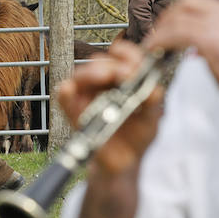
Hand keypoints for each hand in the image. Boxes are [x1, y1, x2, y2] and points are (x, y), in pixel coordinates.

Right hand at [55, 40, 163, 176]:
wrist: (123, 163)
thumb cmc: (137, 137)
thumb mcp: (150, 119)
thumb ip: (152, 102)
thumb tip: (154, 89)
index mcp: (123, 81)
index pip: (122, 58)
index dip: (128, 54)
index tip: (136, 62)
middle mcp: (103, 85)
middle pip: (100, 62)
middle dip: (113, 64)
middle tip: (126, 73)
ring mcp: (86, 96)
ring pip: (81, 75)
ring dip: (93, 73)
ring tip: (106, 77)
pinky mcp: (73, 112)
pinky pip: (65, 98)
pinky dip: (67, 93)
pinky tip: (70, 89)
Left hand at [143, 0, 218, 108]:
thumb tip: (199, 46)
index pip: (199, 0)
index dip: (179, 10)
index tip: (169, 24)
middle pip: (186, 3)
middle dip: (167, 17)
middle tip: (157, 33)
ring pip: (177, 18)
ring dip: (160, 31)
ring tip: (153, 45)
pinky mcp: (211, 40)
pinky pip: (175, 33)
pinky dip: (160, 40)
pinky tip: (155, 51)